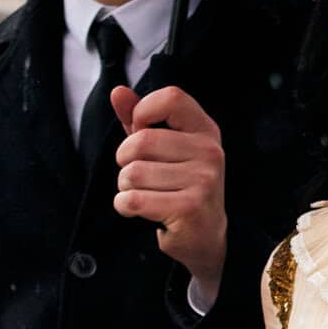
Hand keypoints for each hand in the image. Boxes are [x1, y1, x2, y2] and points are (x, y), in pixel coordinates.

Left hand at [109, 85, 225, 300]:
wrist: (206, 237)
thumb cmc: (179, 187)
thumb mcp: (163, 149)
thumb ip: (140, 119)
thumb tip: (117, 91)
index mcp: (205, 130)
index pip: (171, 97)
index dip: (143, 111)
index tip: (139, 131)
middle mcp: (210, 151)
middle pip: (141, 141)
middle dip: (125, 161)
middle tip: (137, 176)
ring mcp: (204, 180)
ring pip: (133, 173)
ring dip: (125, 188)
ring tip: (144, 195)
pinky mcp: (190, 207)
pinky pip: (134, 200)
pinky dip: (125, 206)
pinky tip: (140, 211)